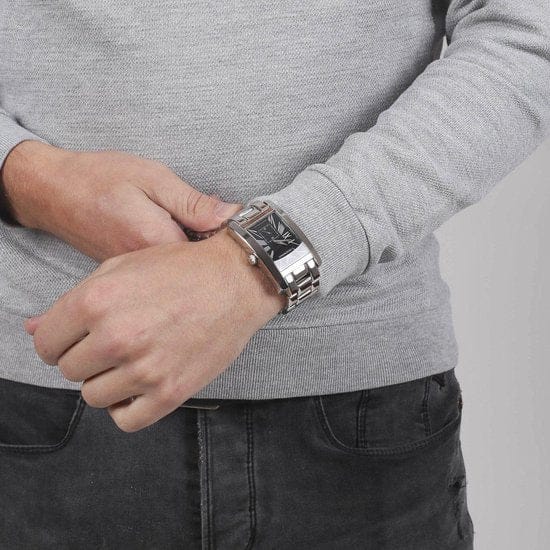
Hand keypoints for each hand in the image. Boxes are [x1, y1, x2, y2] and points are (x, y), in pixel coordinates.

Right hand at [1, 140, 241, 259]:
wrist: (52, 192)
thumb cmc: (99, 177)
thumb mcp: (151, 177)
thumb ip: (191, 201)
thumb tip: (231, 216)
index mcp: (155, 241)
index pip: (209, 256)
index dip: (230, 244)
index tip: (244, 232)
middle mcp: (146, 268)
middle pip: (197, 271)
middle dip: (217, 256)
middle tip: (227, 233)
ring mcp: (136, 277)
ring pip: (181, 276)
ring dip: (196, 260)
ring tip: (201, 236)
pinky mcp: (130, 275)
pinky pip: (164, 275)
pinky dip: (178, 262)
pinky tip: (178, 243)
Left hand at [23, 228, 285, 431]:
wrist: (236, 281)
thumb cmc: (180, 269)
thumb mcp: (121, 268)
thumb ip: (72, 301)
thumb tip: (31, 330)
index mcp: (96, 301)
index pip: (46, 344)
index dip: (60, 341)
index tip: (77, 339)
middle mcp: (116, 337)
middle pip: (69, 370)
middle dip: (86, 357)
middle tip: (114, 343)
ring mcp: (144, 369)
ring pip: (94, 396)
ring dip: (107, 381)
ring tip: (132, 360)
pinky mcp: (170, 392)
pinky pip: (126, 420)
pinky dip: (127, 406)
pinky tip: (140, 385)